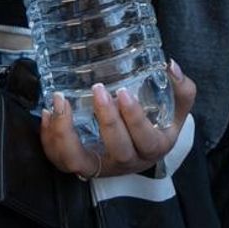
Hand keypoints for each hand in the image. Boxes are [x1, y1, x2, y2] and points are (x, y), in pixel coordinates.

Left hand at [40, 60, 196, 178]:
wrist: (142, 147)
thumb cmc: (158, 123)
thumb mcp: (176, 109)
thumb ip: (180, 88)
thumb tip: (169, 64)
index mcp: (153, 148)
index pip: (146, 140)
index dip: (134, 119)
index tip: (123, 93)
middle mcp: (127, 161)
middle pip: (117, 150)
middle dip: (107, 120)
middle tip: (98, 88)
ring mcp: (101, 165)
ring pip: (79, 162)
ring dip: (65, 134)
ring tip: (60, 103)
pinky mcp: (81, 163)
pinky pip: (60, 159)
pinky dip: (49, 139)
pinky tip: (48, 113)